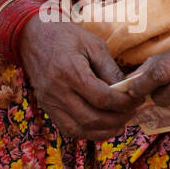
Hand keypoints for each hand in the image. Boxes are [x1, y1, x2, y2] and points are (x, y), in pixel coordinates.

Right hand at [18, 17, 140, 140]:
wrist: (31, 36)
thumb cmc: (64, 35)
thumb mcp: (92, 44)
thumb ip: (110, 69)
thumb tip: (128, 89)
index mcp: (70, 72)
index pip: (102, 98)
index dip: (124, 103)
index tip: (137, 99)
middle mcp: (57, 91)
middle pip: (92, 118)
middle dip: (118, 119)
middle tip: (133, 111)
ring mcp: (50, 103)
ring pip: (80, 130)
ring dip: (104, 131)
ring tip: (121, 122)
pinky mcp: (47, 108)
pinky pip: (69, 130)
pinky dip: (88, 133)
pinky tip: (102, 126)